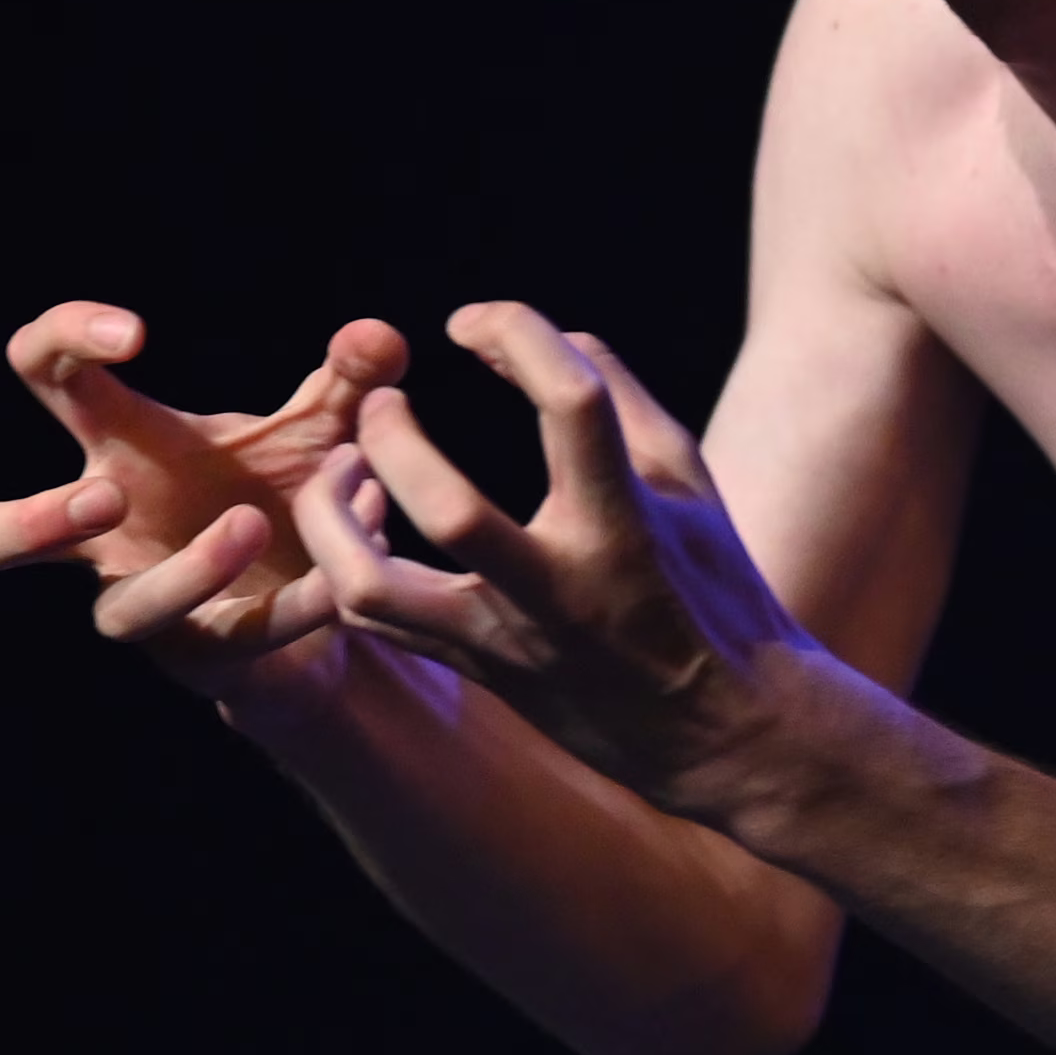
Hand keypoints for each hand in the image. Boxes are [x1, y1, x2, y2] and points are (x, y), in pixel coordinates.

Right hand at [0, 302, 413, 699]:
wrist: (329, 599)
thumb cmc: (286, 493)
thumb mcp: (323, 427)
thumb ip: (351, 379)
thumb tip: (377, 336)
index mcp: (118, 445)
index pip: (41, 372)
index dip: (60, 339)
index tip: (135, 334)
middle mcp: (108, 534)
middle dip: (34, 522)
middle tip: (107, 496)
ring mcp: (146, 603)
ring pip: (122, 613)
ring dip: (190, 568)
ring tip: (250, 521)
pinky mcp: (204, 660)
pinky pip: (231, 640)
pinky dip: (291, 604)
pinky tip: (339, 577)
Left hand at [289, 303, 826, 811]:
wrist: (722, 730)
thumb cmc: (712, 588)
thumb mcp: (688, 479)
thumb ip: (619, 394)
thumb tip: (555, 333)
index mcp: (626, 524)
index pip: (574, 403)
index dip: (518, 334)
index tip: (473, 324)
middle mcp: (560, 588)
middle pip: (447, 510)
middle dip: (393, 440)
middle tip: (383, 401)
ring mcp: (507, 639)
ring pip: (373, 586)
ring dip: (333, 517)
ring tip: (344, 470)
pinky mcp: (477, 670)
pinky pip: (375, 620)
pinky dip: (347, 561)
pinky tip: (362, 523)